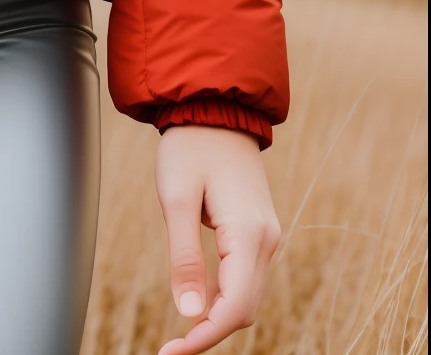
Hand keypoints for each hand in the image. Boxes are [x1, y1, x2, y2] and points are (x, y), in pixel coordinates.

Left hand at [155, 125, 280, 353]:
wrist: (215, 107)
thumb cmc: (190, 147)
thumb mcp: (176, 198)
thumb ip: (183, 257)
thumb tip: (188, 314)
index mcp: (248, 235)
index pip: (233, 308)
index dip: (203, 338)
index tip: (172, 353)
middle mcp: (266, 240)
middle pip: (244, 310)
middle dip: (210, 334)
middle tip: (170, 349)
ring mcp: (266, 235)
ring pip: (247, 297)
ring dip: (218, 319)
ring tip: (180, 334)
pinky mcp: (258, 231)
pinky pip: (246, 279)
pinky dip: (225, 299)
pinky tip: (198, 303)